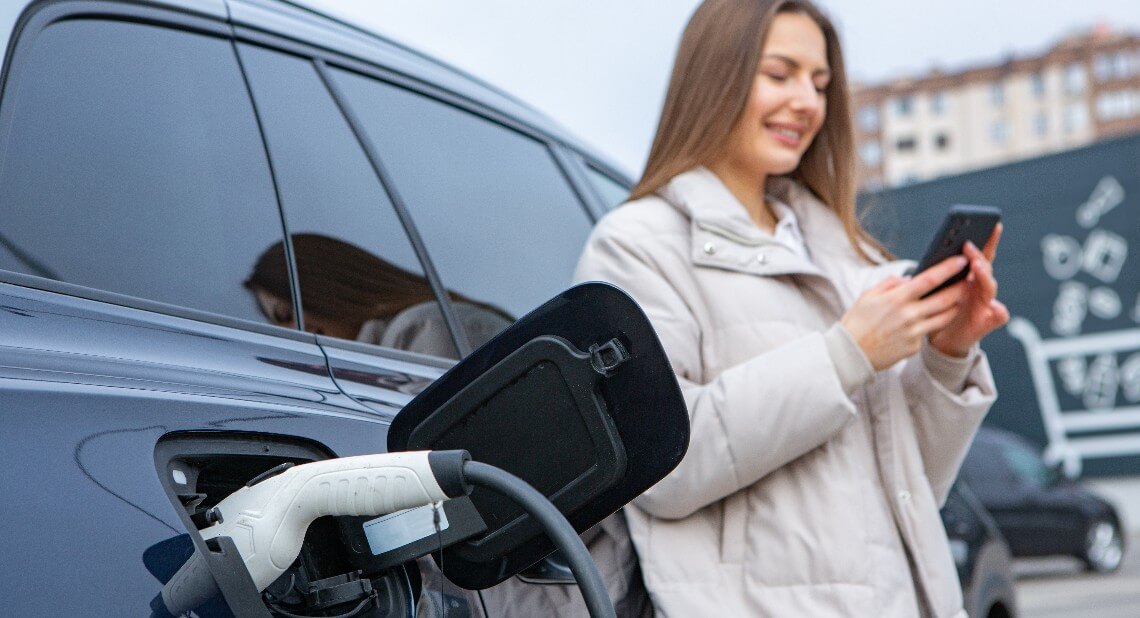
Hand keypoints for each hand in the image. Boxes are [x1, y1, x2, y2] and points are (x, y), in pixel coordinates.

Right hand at [841, 255, 968, 370]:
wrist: (850, 353)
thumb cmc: (857, 322)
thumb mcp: (868, 295)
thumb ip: (891, 283)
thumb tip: (910, 279)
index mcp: (897, 298)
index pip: (930, 279)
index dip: (948, 268)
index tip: (962, 260)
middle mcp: (909, 315)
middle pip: (946, 298)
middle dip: (961, 287)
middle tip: (970, 279)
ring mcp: (913, 332)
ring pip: (945, 317)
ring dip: (956, 306)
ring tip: (960, 298)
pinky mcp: (914, 346)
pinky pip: (929, 331)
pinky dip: (932, 323)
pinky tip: (932, 318)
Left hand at [928, 224, 1009, 357]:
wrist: (942, 339)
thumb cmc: (936, 311)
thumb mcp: (930, 292)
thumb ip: (930, 279)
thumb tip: (910, 275)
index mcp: (968, 277)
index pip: (978, 255)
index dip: (986, 240)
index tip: (991, 224)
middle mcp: (979, 287)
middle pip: (984, 268)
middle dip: (978, 255)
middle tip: (969, 246)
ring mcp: (985, 303)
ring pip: (989, 287)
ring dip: (984, 276)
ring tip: (976, 266)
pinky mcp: (987, 321)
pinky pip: (997, 316)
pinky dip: (998, 312)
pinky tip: (997, 308)